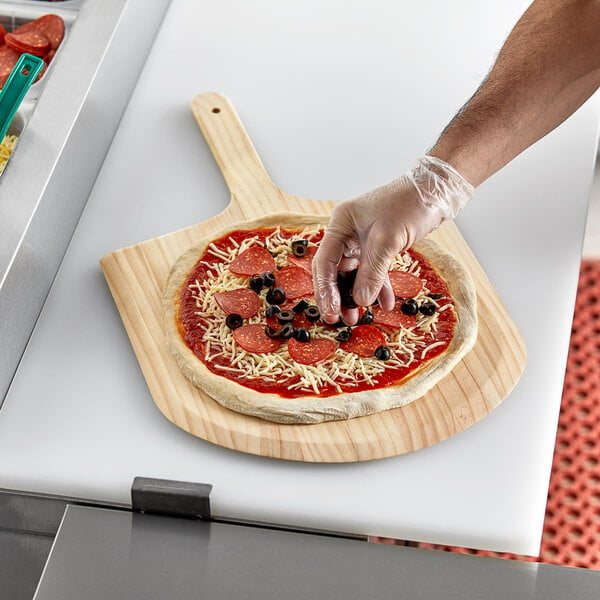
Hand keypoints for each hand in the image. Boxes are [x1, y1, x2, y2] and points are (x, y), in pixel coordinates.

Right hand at [312, 156, 473, 323]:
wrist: (436, 191)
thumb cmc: (409, 204)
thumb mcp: (388, 240)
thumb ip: (372, 272)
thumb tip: (360, 301)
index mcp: (341, 223)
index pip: (325, 261)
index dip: (325, 289)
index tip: (331, 311)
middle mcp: (347, 232)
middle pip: (335, 270)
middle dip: (337, 296)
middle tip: (339, 319)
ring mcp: (362, 239)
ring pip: (353, 273)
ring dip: (356, 295)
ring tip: (357, 317)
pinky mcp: (378, 245)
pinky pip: (372, 271)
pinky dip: (377, 286)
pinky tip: (384, 303)